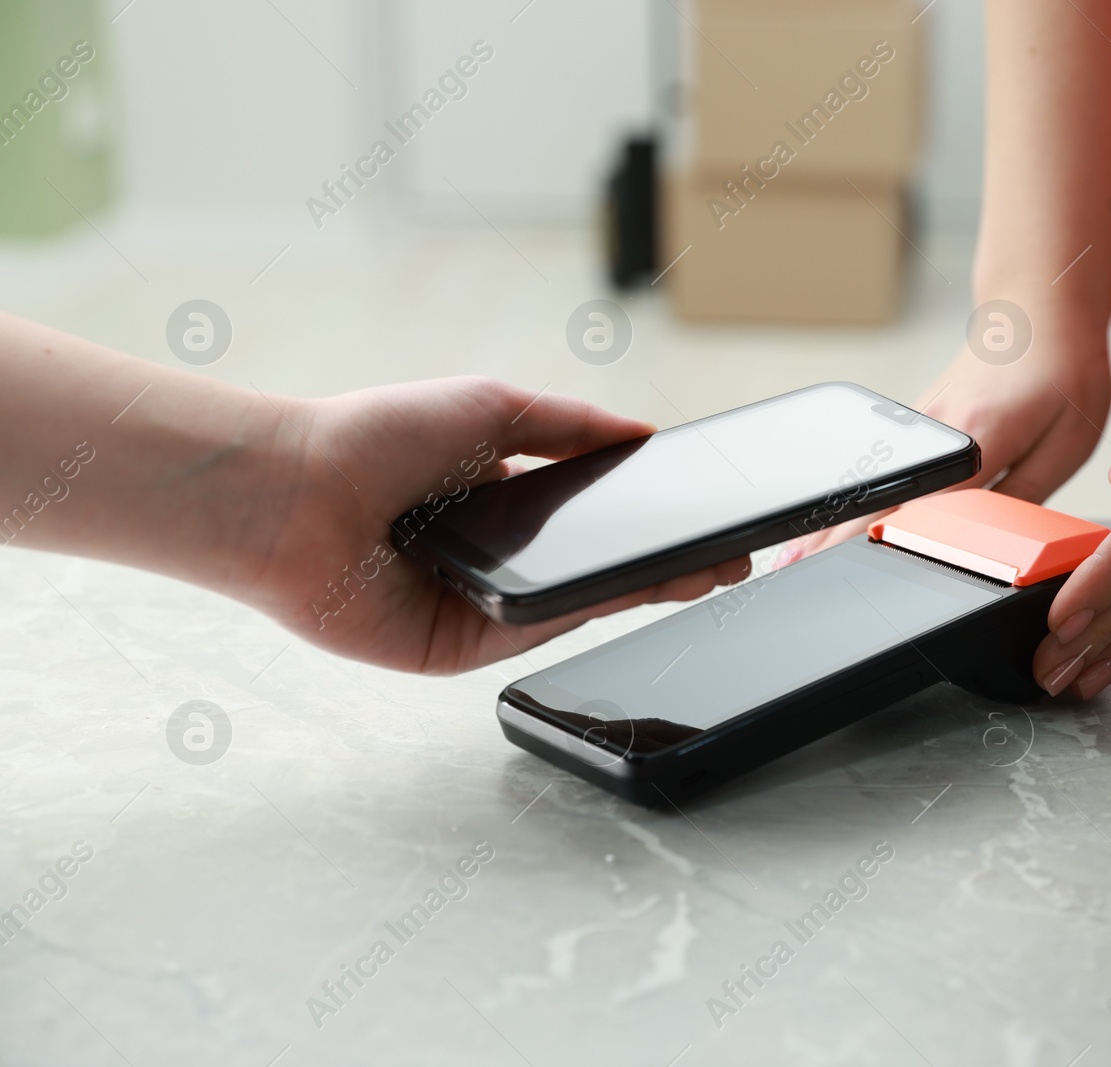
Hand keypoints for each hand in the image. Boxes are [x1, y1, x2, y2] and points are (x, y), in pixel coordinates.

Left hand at [241, 377, 749, 673]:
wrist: (297, 496)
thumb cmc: (374, 438)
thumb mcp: (490, 406)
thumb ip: (568, 422)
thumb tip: (642, 429)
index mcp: (500, 494)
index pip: (591, 512)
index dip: (647, 515)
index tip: (703, 511)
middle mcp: (497, 552)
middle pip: (596, 563)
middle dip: (666, 560)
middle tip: (729, 557)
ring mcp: (484, 602)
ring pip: (580, 600)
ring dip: (645, 586)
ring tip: (710, 571)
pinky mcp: (464, 644)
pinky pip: (541, 628)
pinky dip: (587, 608)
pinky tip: (638, 587)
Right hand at [778, 324, 1110, 562]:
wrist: (1038, 313)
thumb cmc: (1061, 375)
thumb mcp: (1065, 446)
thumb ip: (1024, 497)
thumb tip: (994, 546)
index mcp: (976, 435)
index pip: (920, 498)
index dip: (879, 532)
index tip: (851, 562)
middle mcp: (933, 427)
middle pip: (874, 490)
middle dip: (832, 533)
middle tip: (794, 568)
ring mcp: (916, 422)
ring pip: (867, 477)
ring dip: (831, 516)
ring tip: (793, 556)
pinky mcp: (913, 421)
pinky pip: (878, 464)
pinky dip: (850, 494)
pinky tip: (826, 521)